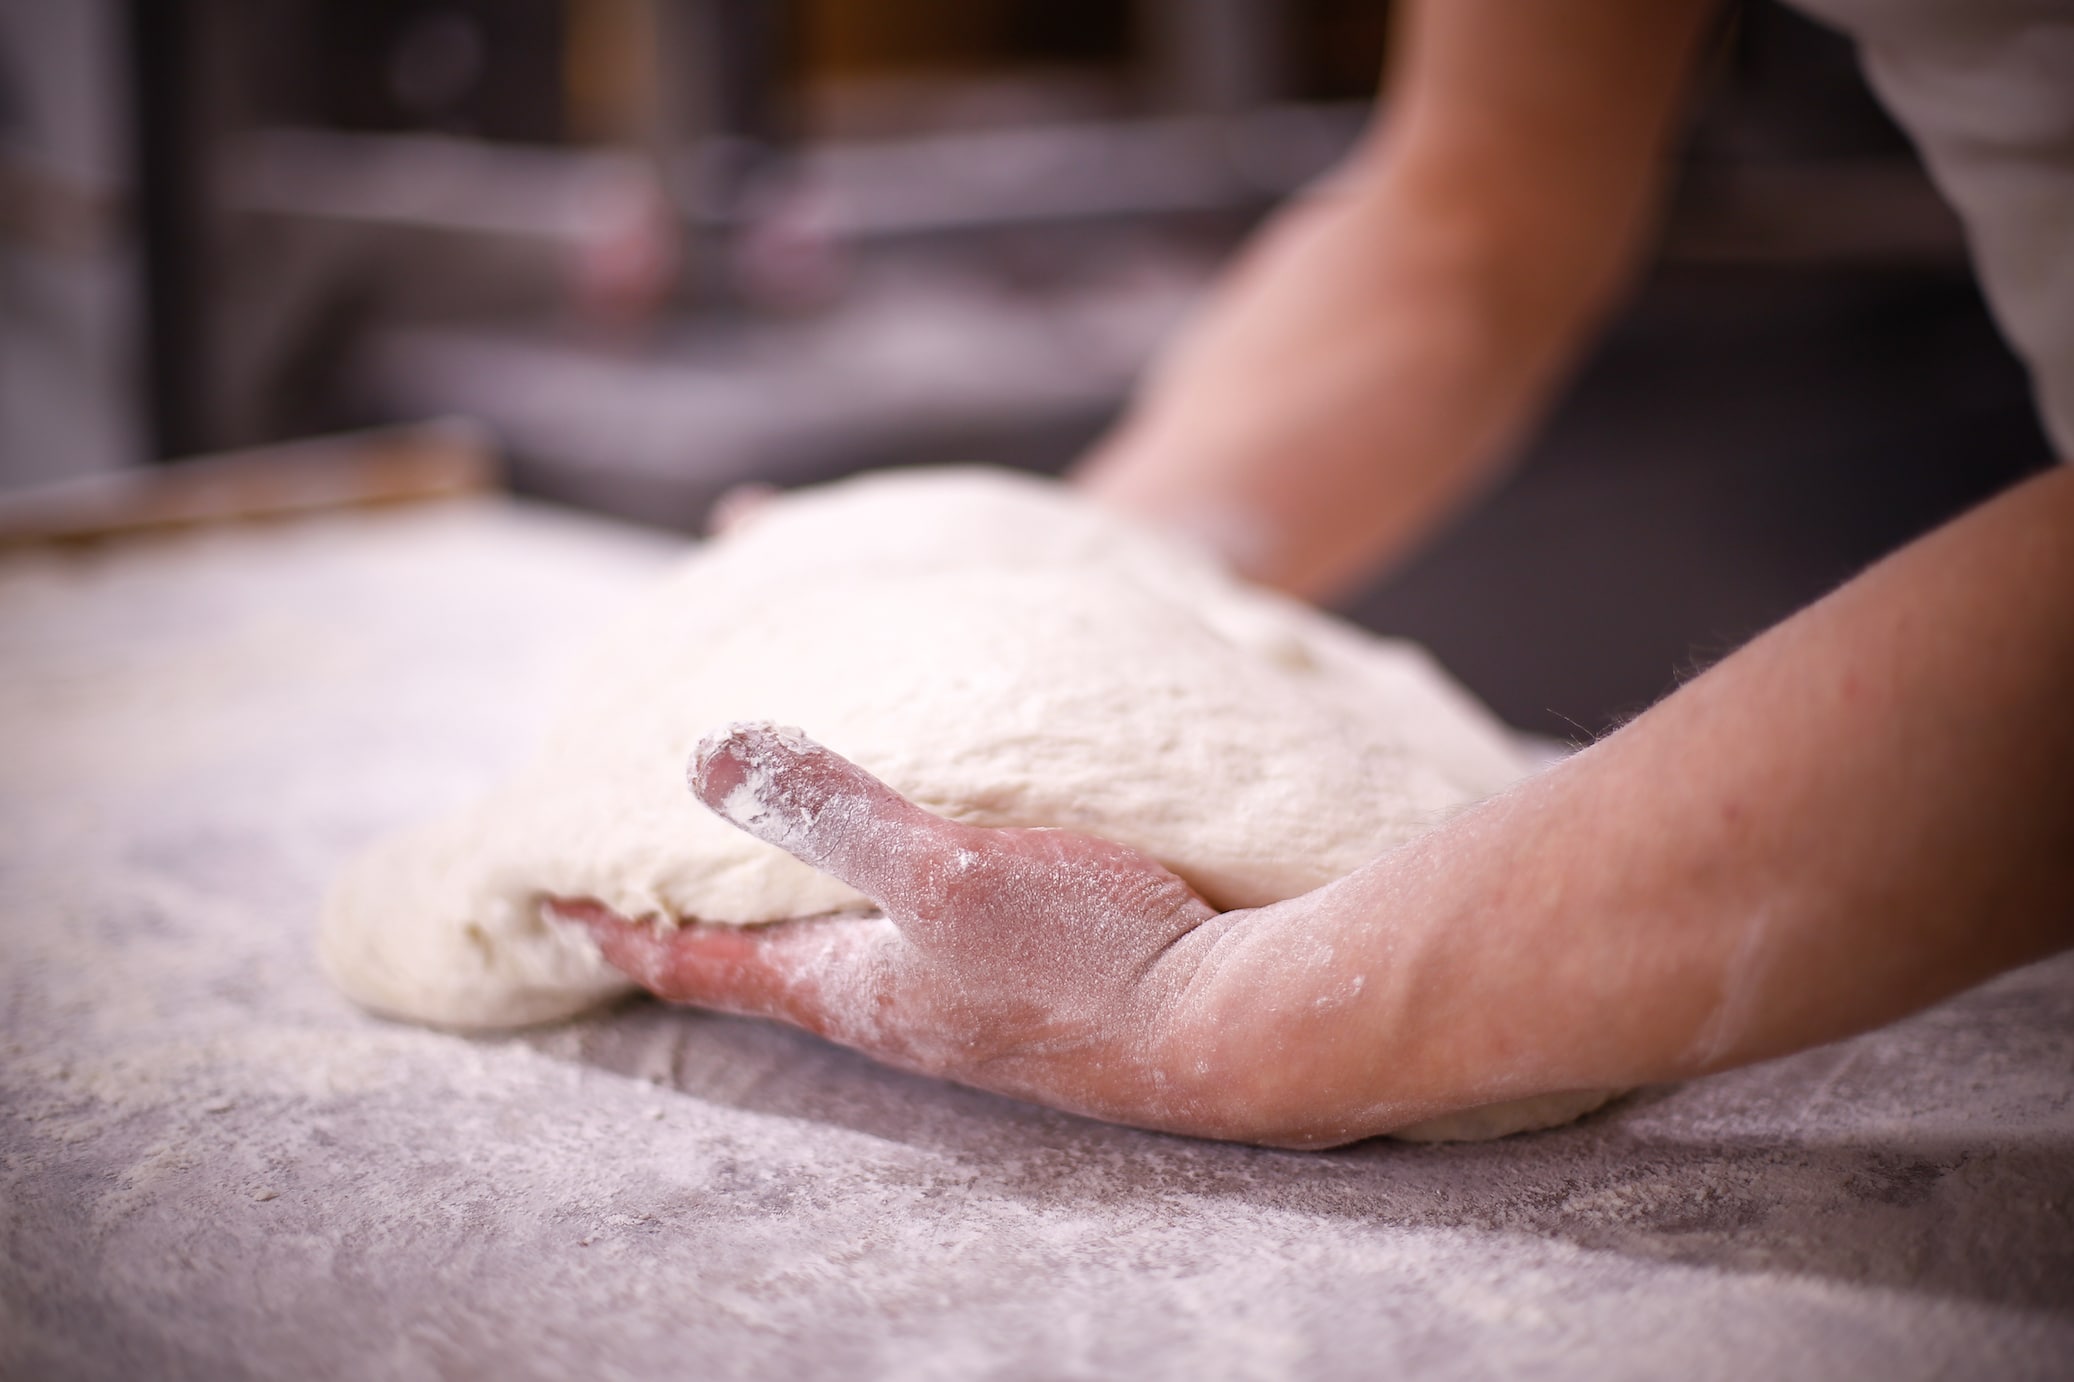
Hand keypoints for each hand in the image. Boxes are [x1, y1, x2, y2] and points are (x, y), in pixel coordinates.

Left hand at [548, 722, 1251, 1137]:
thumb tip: (704, 755)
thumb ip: (832, 812)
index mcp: (848, 982)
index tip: (538, 897)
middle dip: (679, 914)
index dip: (612, 927)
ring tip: (739, 852)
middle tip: (623, 868)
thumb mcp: (948, 870)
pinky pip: (905, 925)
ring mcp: (954, 996)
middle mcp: (887, 1000)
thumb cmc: (1090, 955)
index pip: (693, 960)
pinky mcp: (1017, 975)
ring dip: (770, 898)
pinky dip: (860, 886)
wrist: (1233, 1023)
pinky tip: (895, 856)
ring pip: (829, 940)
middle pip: (751, 958)